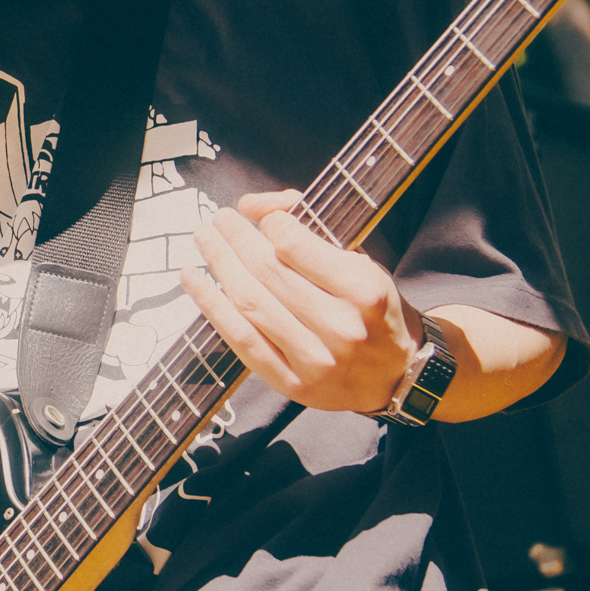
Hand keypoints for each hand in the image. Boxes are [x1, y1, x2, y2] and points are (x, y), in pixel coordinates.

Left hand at [182, 187, 421, 414]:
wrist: (396, 374)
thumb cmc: (372, 308)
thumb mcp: (359, 259)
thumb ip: (310, 224)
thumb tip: (252, 205)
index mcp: (364, 292)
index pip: (295, 247)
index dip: (268, 224)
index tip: (259, 216)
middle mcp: (341, 328)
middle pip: (267, 273)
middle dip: (235, 239)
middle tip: (218, 218)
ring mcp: (315, 361)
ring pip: (250, 304)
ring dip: (219, 265)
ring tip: (204, 238)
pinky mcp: (293, 384)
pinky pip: (240, 340)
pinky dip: (210, 305)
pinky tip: (192, 278)